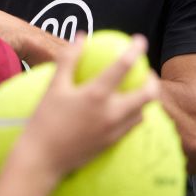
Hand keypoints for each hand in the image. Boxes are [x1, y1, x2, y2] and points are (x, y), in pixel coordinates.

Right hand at [20, 34, 158, 175]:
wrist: (43, 159)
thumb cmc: (45, 120)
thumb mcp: (54, 86)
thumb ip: (69, 59)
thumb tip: (81, 37)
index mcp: (96, 95)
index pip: (123, 66)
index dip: (135, 50)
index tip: (140, 40)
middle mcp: (111, 113)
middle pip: (148, 94)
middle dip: (153, 80)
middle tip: (146, 72)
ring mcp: (114, 131)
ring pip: (143, 112)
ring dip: (145, 99)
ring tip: (137, 90)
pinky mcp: (112, 144)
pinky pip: (132, 126)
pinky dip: (134, 114)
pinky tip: (123, 110)